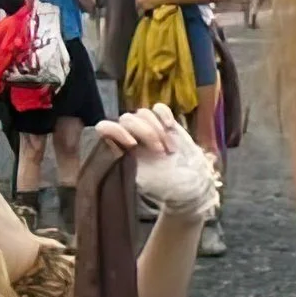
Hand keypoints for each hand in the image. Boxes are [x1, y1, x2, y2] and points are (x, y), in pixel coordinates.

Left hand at [95, 106, 218, 222]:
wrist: (190, 185)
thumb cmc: (165, 188)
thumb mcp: (143, 182)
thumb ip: (127, 166)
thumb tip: (117, 152)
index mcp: (119, 150)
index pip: (105, 128)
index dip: (116, 131)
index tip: (133, 145)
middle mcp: (130, 136)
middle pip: (127, 119)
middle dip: (146, 133)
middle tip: (160, 152)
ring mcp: (147, 128)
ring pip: (143, 113)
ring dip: (157, 128)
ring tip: (170, 148)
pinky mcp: (164, 122)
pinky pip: (158, 108)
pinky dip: (164, 114)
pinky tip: (171, 126)